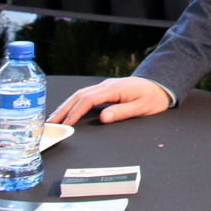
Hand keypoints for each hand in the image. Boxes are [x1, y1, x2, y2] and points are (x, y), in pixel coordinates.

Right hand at [47, 77, 171, 125]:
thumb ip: (122, 112)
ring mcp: (105, 86)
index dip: (75, 112)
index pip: (88, 100)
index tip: (65, 125)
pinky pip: (85, 95)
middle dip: (63, 109)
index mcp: (114, 88)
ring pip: (80, 94)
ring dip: (66, 105)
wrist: (161, 85)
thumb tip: (102, 117)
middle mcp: (106, 85)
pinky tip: (68, 111)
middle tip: (50, 123)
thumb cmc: (153, 97)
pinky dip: (74, 103)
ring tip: (53, 118)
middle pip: (79, 95)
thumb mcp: (142, 107)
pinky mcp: (106, 89)